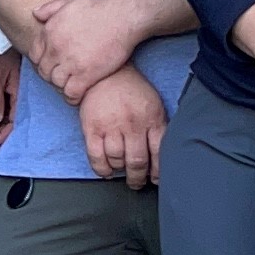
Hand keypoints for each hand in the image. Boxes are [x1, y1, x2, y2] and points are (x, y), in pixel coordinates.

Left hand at [0, 51, 18, 152]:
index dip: (1, 136)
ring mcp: (17, 93)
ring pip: (9, 117)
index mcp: (21, 94)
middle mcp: (22, 96)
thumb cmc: (0, 52)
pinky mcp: (12, 90)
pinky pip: (7, 109)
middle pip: (12, 123)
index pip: (14, 124)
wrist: (1, 36)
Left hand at [39, 0, 145, 103]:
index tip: (53, 64)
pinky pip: (71, 93)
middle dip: (51, 76)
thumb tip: (35, 13)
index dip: (42, 62)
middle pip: (44, 71)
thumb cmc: (99, 9)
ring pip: (56, 83)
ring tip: (71, 85)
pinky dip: (72, 97)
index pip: (34, 55)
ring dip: (62, 86)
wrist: (121, 17)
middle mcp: (56, 48)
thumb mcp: (69, 3)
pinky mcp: (86, 74)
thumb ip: (50, 8)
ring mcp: (70, 62)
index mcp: (50, 32)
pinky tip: (79, 95)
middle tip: (63, 77)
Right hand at [78, 65, 166, 188]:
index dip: (158, 171)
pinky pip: (96, 157)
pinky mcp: (92, 128)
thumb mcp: (153, 105)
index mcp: (152, 118)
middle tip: (137, 182)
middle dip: (138, 178)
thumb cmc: (131, 90)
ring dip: (120, 171)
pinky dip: (101, 169)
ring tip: (120, 171)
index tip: (155, 179)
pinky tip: (106, 170)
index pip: (159, 153)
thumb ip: (158, 127)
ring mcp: (111, 126)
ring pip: (117, 161)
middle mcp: (132, 124)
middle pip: (137, 161)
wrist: (106, 72)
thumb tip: (161, 155)